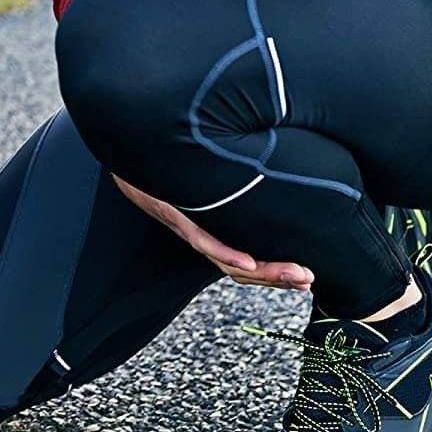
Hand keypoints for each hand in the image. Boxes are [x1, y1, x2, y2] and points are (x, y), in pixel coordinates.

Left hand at [112, 175, 314, 289]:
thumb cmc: (162, 166)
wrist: (122, 152)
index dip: (277, 273)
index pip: (246, 260)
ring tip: (296, 275)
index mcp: (207, 227)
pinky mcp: (173, 213)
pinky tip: (248, 260)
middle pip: (241, 269)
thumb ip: (231, 183)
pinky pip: (200, 237)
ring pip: (227, 261)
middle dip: (279, 278)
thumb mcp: (202, 176)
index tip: (307, 279)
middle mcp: (199, 234)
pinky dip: (225, 252)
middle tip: (309, 280)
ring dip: (264, 272)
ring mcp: (188, 225)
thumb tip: (270, 175)